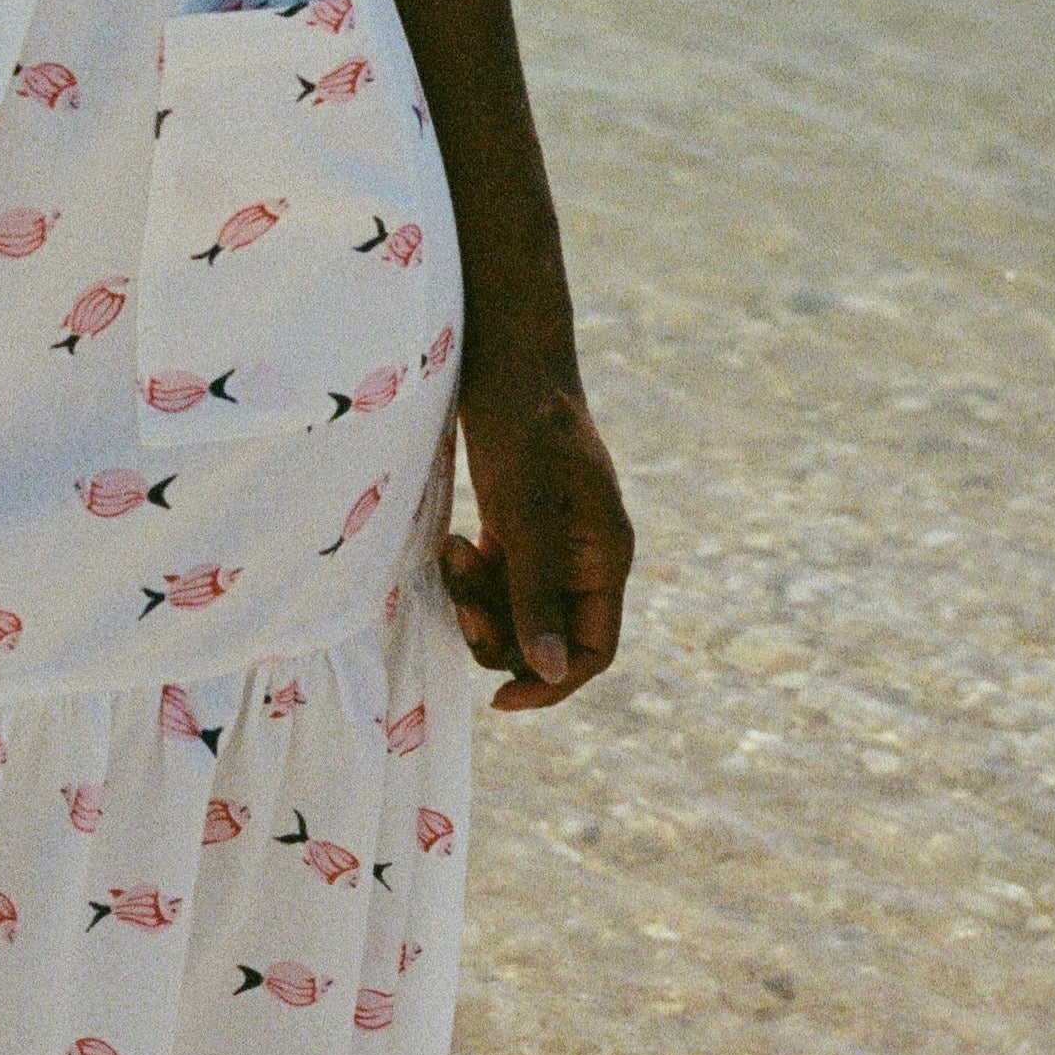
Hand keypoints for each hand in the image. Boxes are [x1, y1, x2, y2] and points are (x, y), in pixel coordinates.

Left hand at [442, 371, 632, 710]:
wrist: (506, 355)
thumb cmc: (524, 424)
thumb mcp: (526, 510)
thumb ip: (536, 591)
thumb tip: (548, 670)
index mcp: (605, 557)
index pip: (593, 650)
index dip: (552, 685)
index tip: (499, 699)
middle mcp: (583, 558)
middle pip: (544, 638)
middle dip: (498, 630)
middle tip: (459, 593)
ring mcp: (550, 544)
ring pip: (513, 611)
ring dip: (476, 598)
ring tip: (449, 551)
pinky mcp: (517, 527)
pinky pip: (493, 581)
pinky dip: (468, 575)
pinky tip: (451, 541)